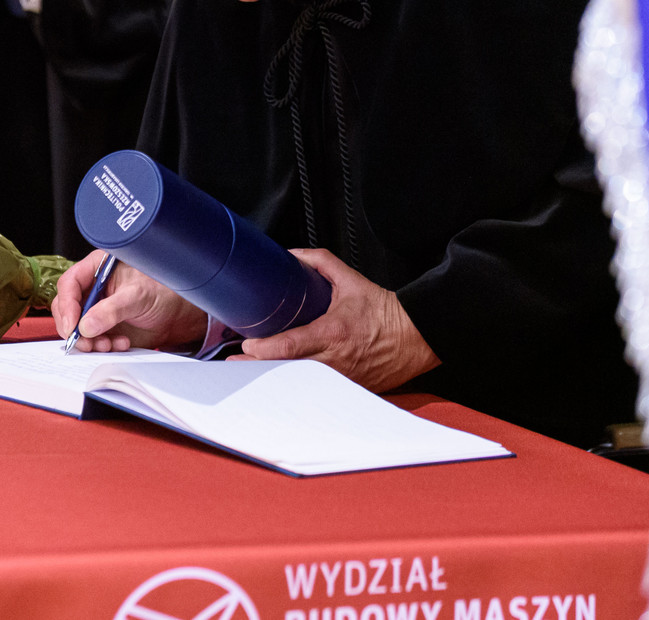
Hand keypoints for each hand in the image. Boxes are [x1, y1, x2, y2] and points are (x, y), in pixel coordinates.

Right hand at [52, 249, 207, 351]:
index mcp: (97, 268)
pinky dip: (101, 346)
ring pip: (76, 327)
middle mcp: (92, 288)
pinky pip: (90, 340)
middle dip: (75, 328)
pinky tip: (121, 344)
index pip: (70, 284)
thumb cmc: (161, 292)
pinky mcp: (101, 327)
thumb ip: (112, 309)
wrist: (176, 314)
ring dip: (89, 341)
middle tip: (87, 343)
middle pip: (66, 308)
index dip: (67, 305)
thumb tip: (86, 326)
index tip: (73, 326)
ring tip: (109, 345)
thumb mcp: (137, 296)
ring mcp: (95, 309)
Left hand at [232, 248, 440, 392]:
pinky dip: (296, 390)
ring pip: (298, 385)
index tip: (246, 345)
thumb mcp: (351, 280)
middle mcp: (335, 360)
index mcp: (334, 332)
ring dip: (273, 380)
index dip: (265, 349)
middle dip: (257, 370)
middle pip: (287, 371)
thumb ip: (320, 262)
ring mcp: (341, 380)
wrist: (416, 336)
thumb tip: (292, 255)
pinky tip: (278, 386)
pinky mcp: (347, 390)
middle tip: (232, 367)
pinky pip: (315, 392)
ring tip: (247, 376)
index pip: (292, 346)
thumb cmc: (384, 312)